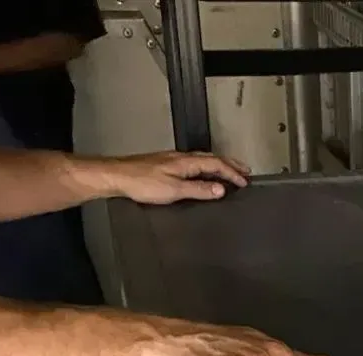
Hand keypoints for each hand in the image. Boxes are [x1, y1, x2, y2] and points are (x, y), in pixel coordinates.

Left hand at [103, 151, 249, 205]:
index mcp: (186, 162)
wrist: (117, 176)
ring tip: (229, 171)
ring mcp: (172, 160)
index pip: (216, 165)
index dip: (232, 173)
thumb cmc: (142, 183)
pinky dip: (205, 168)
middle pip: (212, 158)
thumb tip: (220, 190)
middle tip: (244, 170)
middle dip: (230, 164)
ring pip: (202, 160)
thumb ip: (199, 190)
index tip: (244, 182)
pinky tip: (203, 174)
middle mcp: (181, 158)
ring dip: (219, 165)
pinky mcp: (165, 165)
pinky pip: (193, 164)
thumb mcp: (175, 190)